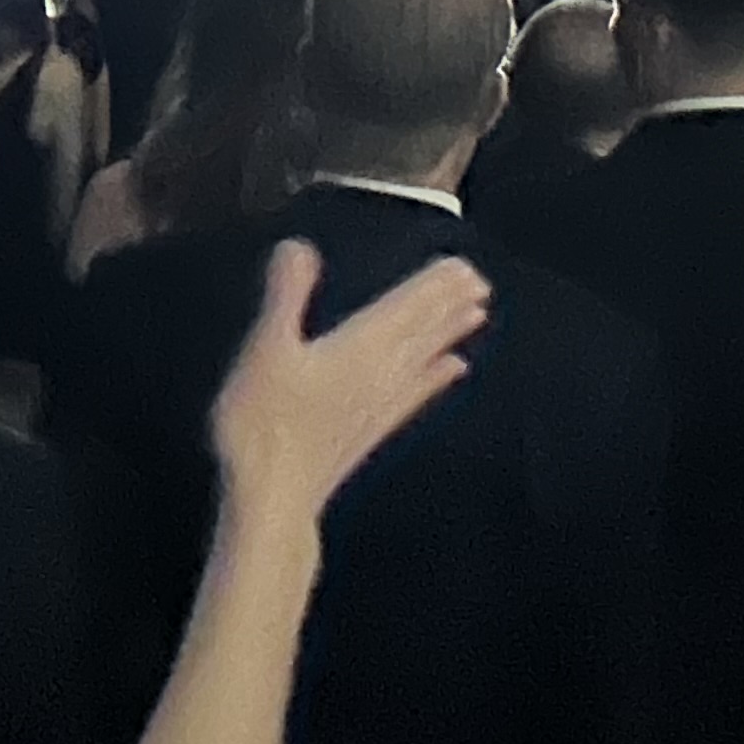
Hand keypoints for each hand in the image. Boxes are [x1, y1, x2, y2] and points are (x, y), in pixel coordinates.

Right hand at [209, 241, 486, 532]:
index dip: (433, 285)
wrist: (274, 496)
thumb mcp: (266, 349)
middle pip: (423, 330)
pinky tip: (454, 370)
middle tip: (478, 281)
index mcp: (359, 348)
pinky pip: (417, 394)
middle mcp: (381, 374)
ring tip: (477, 313)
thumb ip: (286, 296)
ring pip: (426, 358)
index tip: (462, 265)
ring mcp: (381, 404)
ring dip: (450, 333)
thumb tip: (299, 248)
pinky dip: (436, 377)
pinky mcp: (374, 429)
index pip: (406, 307)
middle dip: (449, 302)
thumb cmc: (264, 424)